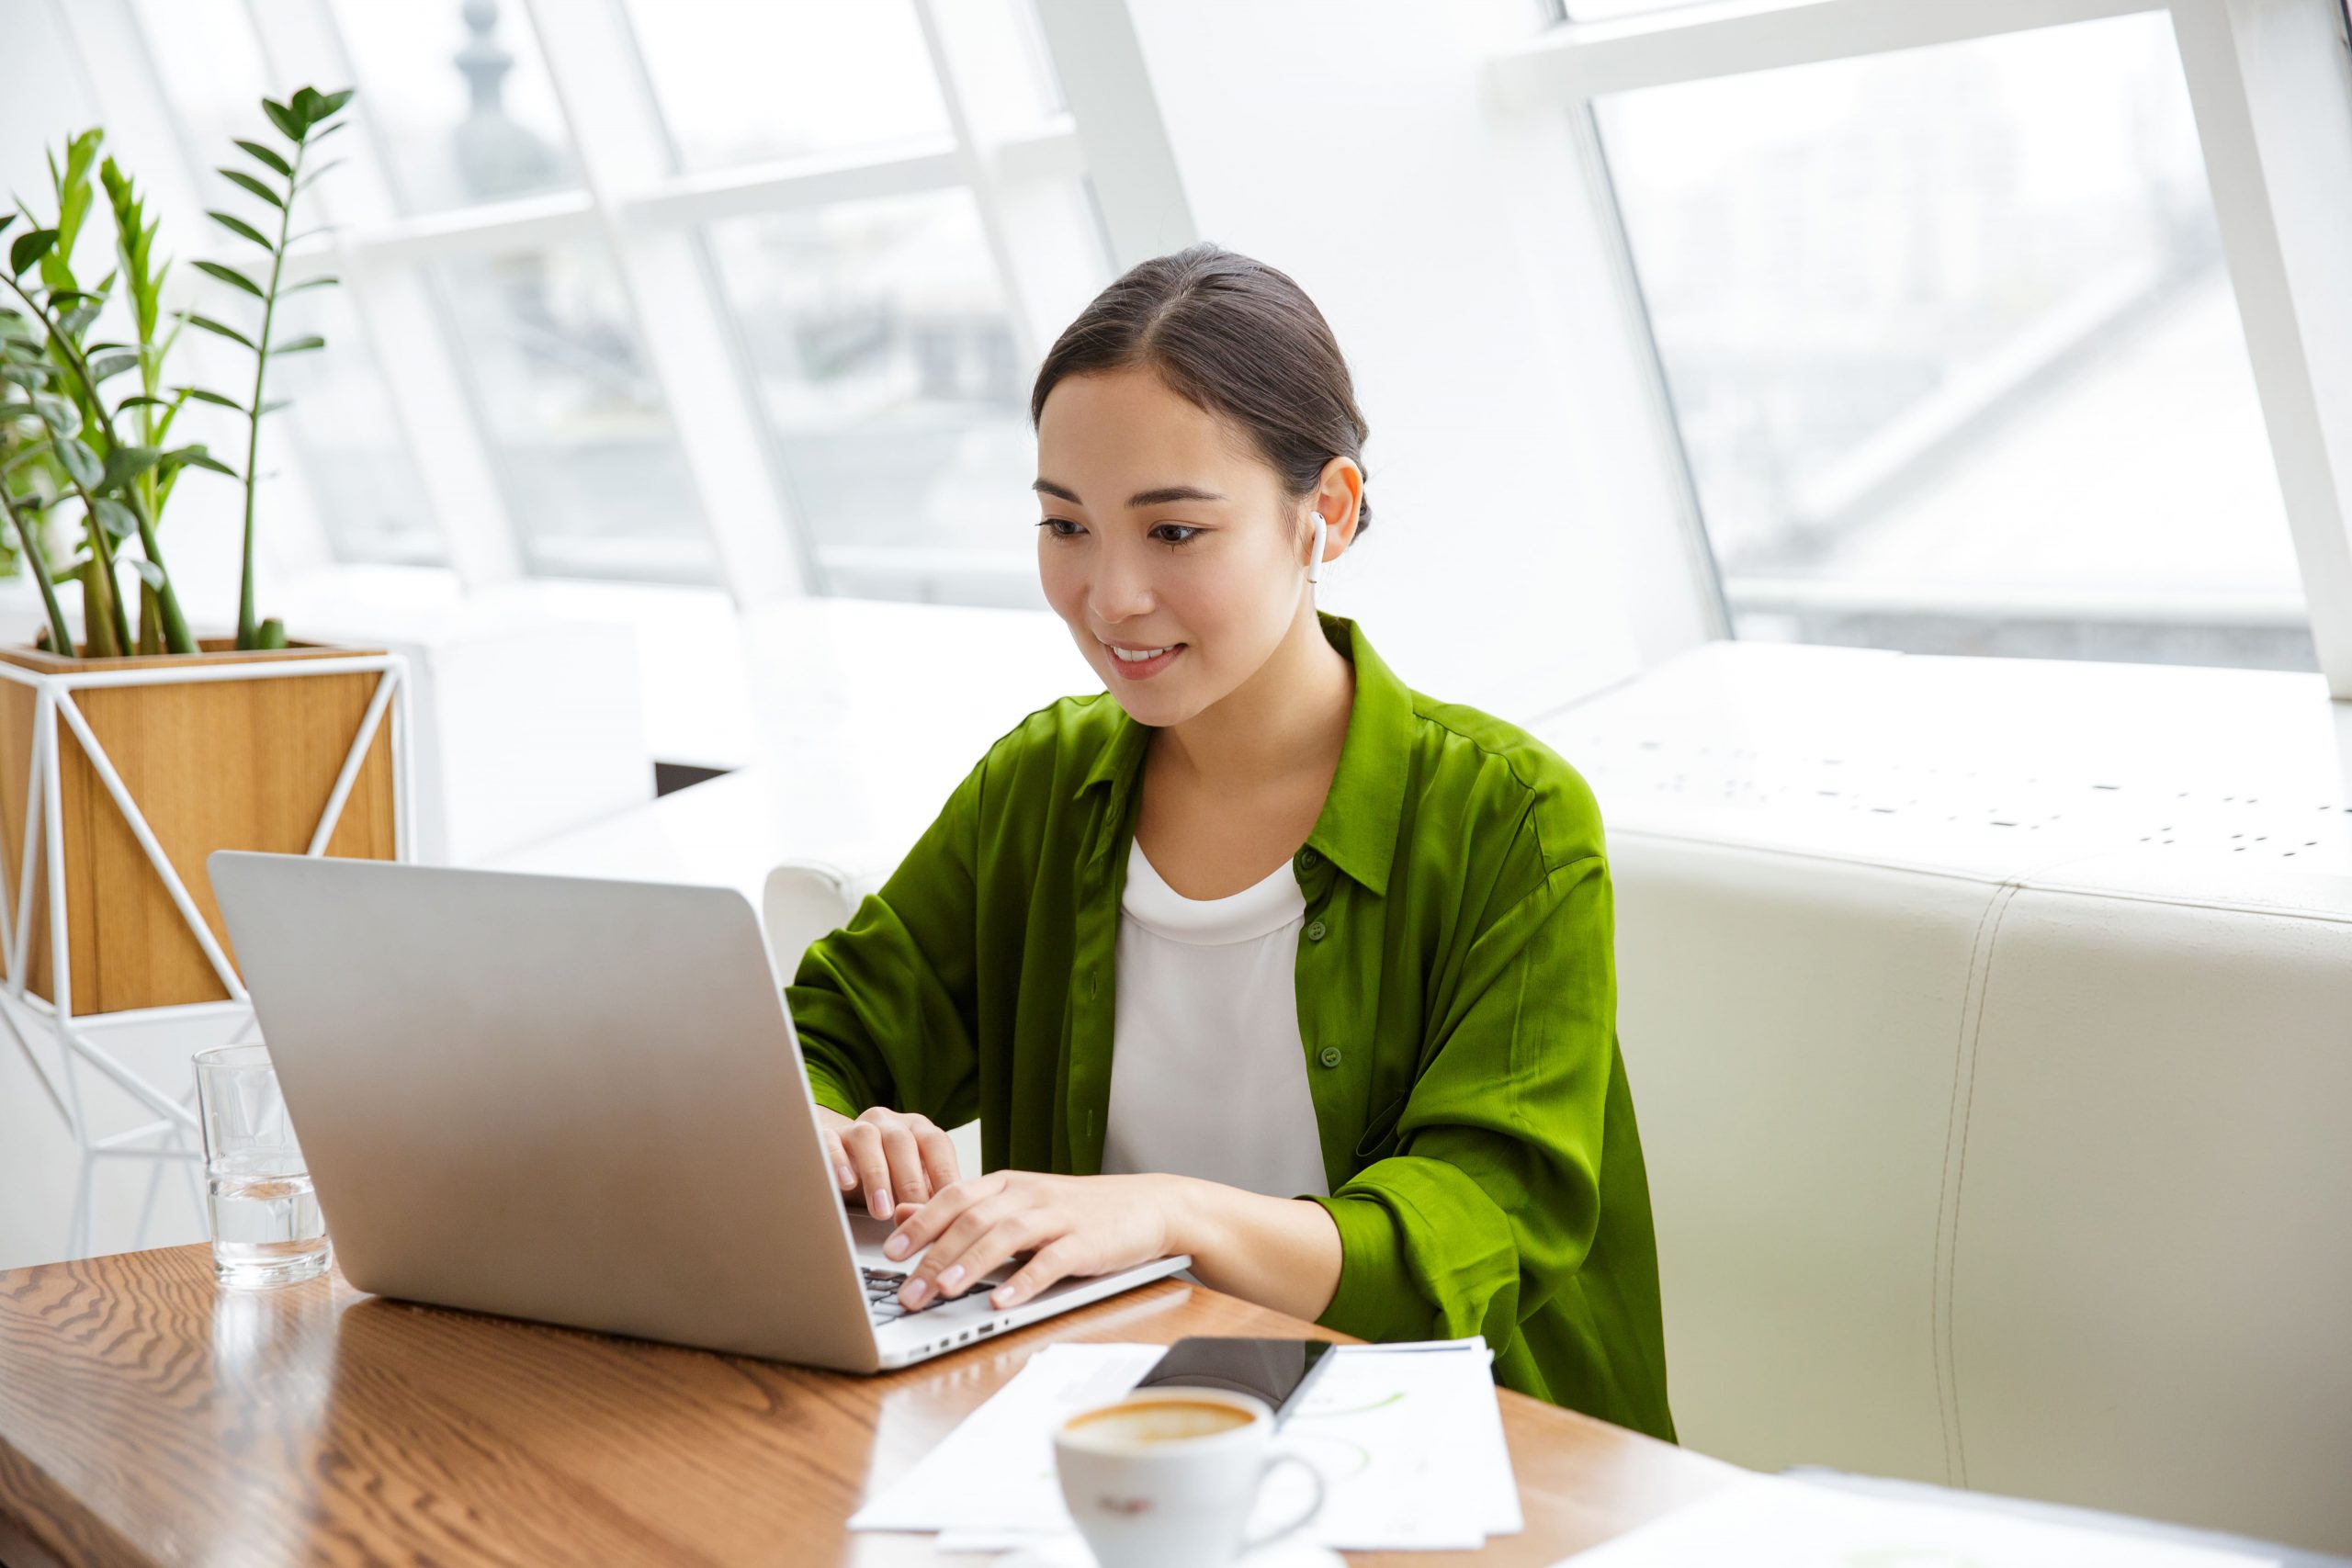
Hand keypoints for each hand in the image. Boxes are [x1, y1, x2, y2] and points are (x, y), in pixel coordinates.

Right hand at [815, 1105, 960, 1220]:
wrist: (845, 1165)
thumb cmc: (888, 1178)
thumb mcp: (912, 1184)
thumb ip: (927, 1197)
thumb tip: (942, 1225)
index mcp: (917, 1128)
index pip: (936, 1143)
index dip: (944, 1173)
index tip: (949, 1206)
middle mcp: (889, 1122)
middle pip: (902, 1141)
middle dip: (909, 1180)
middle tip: (911, 1213)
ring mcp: (857, 1126)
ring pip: (867, 1138)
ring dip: (876, 1175)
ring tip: (881, 1210)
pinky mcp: (829, 1136)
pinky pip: (830, 1141)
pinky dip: (838, 1161)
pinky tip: (846, 1184)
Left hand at [879, 1170, 1174, 1313]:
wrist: (1150, 1206)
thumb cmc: (1079, 1211)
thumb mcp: (1019, 1201)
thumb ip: (966, 1206)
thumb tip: (907, 1211)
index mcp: (1008, 1183)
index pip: (955, 1196)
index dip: (920, 1222)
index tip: (890, 1253)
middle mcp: (1029, 1194)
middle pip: (973, 1218)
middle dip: (935, 1255)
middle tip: (908, 1291)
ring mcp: (1059, 1216)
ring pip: (1006, 1235)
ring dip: (971, 1264)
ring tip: (943, 1291)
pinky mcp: (1087, 1242)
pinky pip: (1052, 1261)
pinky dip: (1024, 1281)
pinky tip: (1002, 1301)